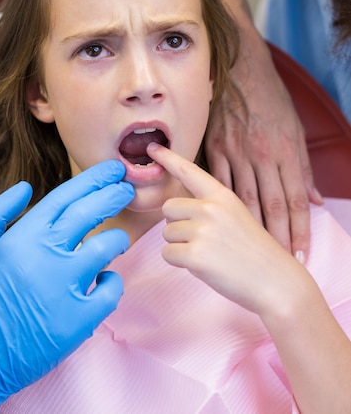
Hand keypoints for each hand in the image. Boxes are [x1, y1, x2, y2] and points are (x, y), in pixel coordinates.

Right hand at [0, 161, 133, 412]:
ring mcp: (66, 288)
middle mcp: (47, 257)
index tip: (112, 171)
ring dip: (117, 238)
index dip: (93, 180)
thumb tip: (26, 187)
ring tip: (118, 238)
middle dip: (114, 195)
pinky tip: (105, 279)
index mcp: (22, 237)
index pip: (66, 197)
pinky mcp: (79, 320)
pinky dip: (112, 282)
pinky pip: (111, 290)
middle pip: (91, 214)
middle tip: (127, 189)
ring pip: (108, 247)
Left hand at [147, 143, 304, 315]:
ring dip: (180, 246)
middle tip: (202, 240)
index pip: (189, 171)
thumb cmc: (256, 252)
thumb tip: (175, 209)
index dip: (168, 158)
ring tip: (209, 254)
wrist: (277, 282)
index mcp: (222, 195)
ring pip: (167, 233)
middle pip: (168, 208)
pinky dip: (180, 263)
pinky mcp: (195, 255)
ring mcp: (203, 231)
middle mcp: (210, 208)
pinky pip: (168, 254)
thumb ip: (210, 207)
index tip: (152, 147)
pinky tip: (205, 266)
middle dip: (178, 224)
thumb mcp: (237, 216)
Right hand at [205, 45, 321, 260]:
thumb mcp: (295, 129)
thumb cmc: (270, 99)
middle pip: (271, 205)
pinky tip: (219, 224)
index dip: (299, 230)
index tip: (300, 253)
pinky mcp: (215, 148)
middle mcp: (262, 155)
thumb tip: (315, 200)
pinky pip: (217, 182)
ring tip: (251, 253)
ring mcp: (236, 152)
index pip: (294, 200)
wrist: (241, 69)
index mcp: (285, 151)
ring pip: (244, 199)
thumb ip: (303, 167)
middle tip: (276, 263)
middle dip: (276, 237)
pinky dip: (219, 205)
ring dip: (249, 228)